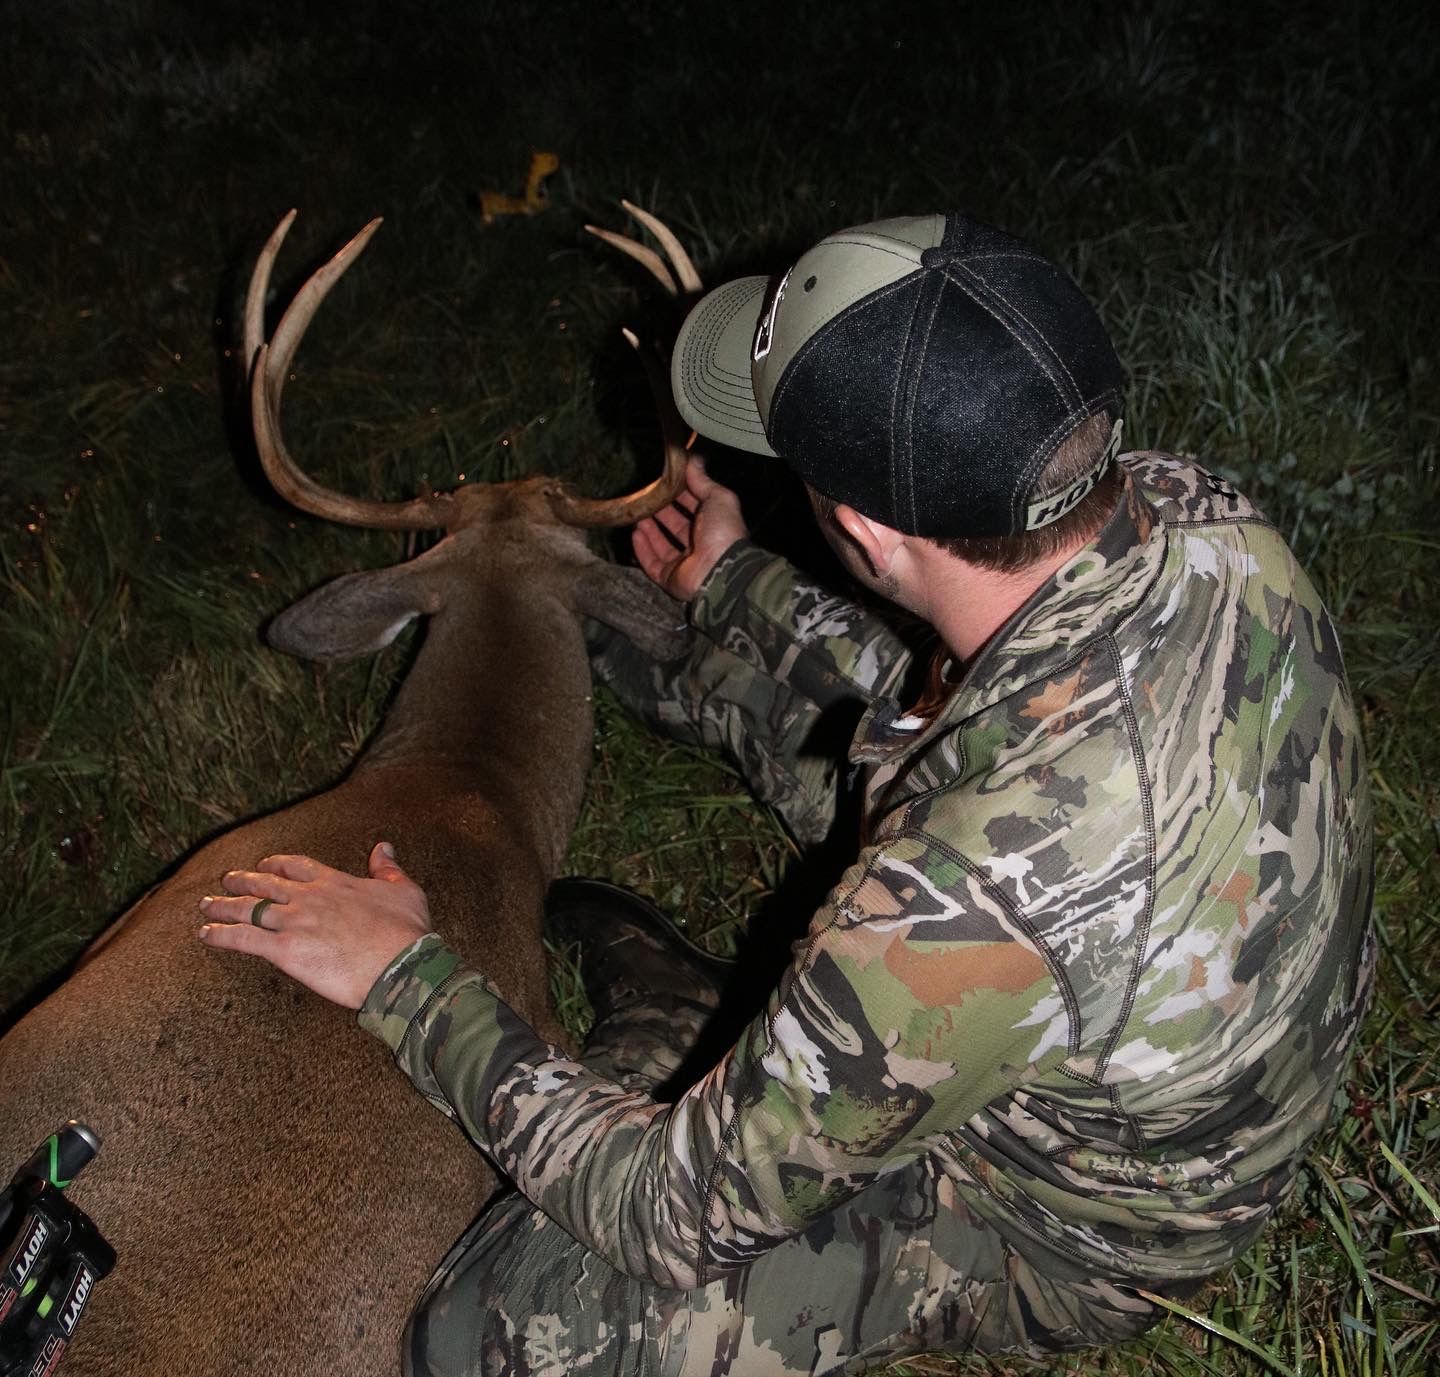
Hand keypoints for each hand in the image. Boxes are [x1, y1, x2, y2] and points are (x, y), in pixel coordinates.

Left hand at [198, 842, 431, 1008]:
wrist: (400, 966)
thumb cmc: (407, 932)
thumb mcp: (405, 890)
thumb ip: (388, 868)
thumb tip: (383, 846)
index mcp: (335, 883)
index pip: (298, 866)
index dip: (277, 865)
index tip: (265, 865)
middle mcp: (309, 898)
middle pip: (265, 885)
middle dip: (242, 881)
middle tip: (226, 880)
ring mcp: (294, 923)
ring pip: (249, 910)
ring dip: (224, 906)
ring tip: (206, 905)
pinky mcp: (285, 951)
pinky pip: (244, 940)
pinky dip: (221, 936)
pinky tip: (205, 934)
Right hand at [632, 455, 746, 600]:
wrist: (720, 570)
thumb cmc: (722, 531)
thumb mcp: (718, 498)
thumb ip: (703, 480)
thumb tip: (693, 459)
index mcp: (713, 525)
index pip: (692, 507)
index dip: (678, 495)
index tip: (662, 482)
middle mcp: (699, 544)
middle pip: (675, 526)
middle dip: (660, 512)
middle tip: (644, 497)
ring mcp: (684, 563)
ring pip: (662, 545)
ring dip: (649, 530)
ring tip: (636, 514)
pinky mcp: (670, 578)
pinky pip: (652, 564)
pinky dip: (643, 549)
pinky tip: (634, 533)